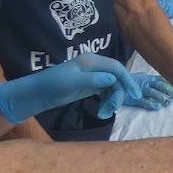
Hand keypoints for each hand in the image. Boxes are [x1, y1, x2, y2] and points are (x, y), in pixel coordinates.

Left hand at [0, 53, 140, 123]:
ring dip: (113, 98)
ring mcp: (93, 76)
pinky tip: (104, 109)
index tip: (134, 94)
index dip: (127, 79)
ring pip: (113, 85)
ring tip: (107, 111)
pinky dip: (108, 99)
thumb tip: (113, 80)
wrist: (38, 94)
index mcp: (91, 61)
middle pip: (117, 77)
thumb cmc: (52, 85)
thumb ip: (93, 80)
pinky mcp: (90, 85)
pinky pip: (106, 91)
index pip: (116, 67)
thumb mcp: (72, 83)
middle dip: (120, 92)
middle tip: (115, 107)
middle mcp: (95, 66)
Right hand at [124, 74, 172, 110]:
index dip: (169, 83)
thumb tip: (162, 80)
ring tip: (168, 102)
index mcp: (146, 78)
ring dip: (161, 97)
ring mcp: (138, 90)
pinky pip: (142, 101)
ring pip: (152, 93)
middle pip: (159, 86)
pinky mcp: (133, 98)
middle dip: (168, 90)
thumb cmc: (126, 82)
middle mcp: (144, 83)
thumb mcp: (139, 78)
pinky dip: (150, 104)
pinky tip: (157, 107)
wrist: (110, 84)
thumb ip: (149, 79)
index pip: (160, 79)